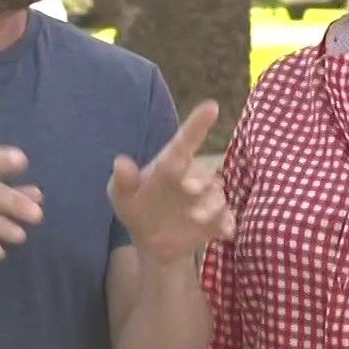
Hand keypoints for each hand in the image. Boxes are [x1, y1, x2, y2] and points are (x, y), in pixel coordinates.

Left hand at [109, 99, 234, 264]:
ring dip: (211, 206)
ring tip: (196, 218)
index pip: (184, 142)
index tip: (211, 106)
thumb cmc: (137, 209)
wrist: (153, 243)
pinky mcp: (217, 220)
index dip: (197, 124)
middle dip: (199, 179)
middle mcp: (193, 177)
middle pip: (204, 173)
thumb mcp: (122, 198)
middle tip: (188, 189)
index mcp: (171, 165)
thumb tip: (120, 162)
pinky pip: (228, 218)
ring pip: (217, 196)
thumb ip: (122, 181)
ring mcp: (207, 198)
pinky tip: (225, 231)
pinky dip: (228, 224)